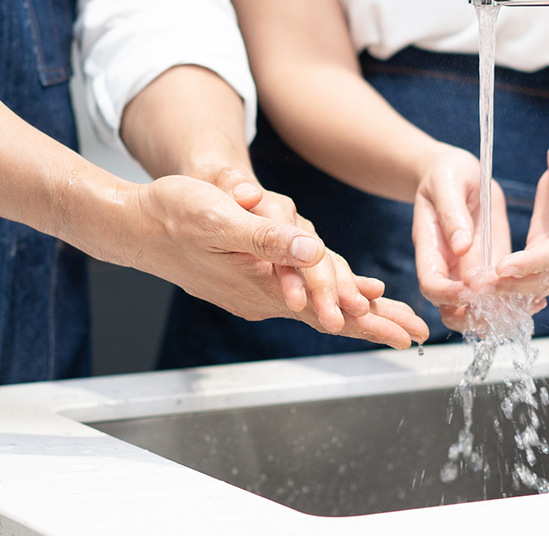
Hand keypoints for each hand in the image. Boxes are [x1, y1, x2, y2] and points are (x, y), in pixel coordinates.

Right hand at [131, 172, 428, 348]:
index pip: (327, 310)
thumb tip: (312, 249)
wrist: (134, 226)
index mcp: (261, 284)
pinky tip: (342, 295)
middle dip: (374, 323)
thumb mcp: (219, 216)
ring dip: (354, 313)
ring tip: (389, 319)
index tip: (405, 333)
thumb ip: (265, 237)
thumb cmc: (172, 215)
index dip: (370, 322)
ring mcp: (253, 291)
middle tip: (414, 334)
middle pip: (328, 315)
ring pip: (316, 306)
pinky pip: (297, 296)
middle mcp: (261, 296)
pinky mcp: (247, 280)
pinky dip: (326, 297)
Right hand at [410, 142, 522, 331]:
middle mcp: (447, 265)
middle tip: (503, 309)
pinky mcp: (491, 265)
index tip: (472, 289)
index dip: (448, 294)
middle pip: (450, 308)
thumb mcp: (448, 185)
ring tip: (528, 304)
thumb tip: (462, 246)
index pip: (431, 284)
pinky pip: (500, 292)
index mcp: (430, 247)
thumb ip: (453, 214)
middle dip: (473, 316)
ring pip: (477, 308)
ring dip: (499, 314)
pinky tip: (537, 298)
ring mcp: (469, 268)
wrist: (458, 172)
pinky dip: (517, 300)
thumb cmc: (447, 174)